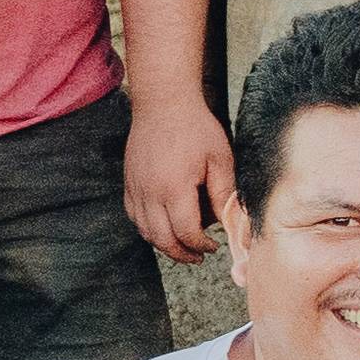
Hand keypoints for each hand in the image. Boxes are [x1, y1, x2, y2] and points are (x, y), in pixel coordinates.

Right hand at [126, 93, 236, 264]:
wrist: (163, 102)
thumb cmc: (195, 127)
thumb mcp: (220, 159)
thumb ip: (224, 194)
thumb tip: (230, 222)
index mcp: (175, 188)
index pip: (185, 232)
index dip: (200, 246)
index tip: (213, 246)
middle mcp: (150, 192)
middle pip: (162, 239)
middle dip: (181, 254)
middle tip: (198, 257)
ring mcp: (136, 188)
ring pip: (145, 231)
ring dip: (164, 244)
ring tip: (183, 245)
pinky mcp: (129, 182)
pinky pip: (134, 216)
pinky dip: (147, 228)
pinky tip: (163, 226)